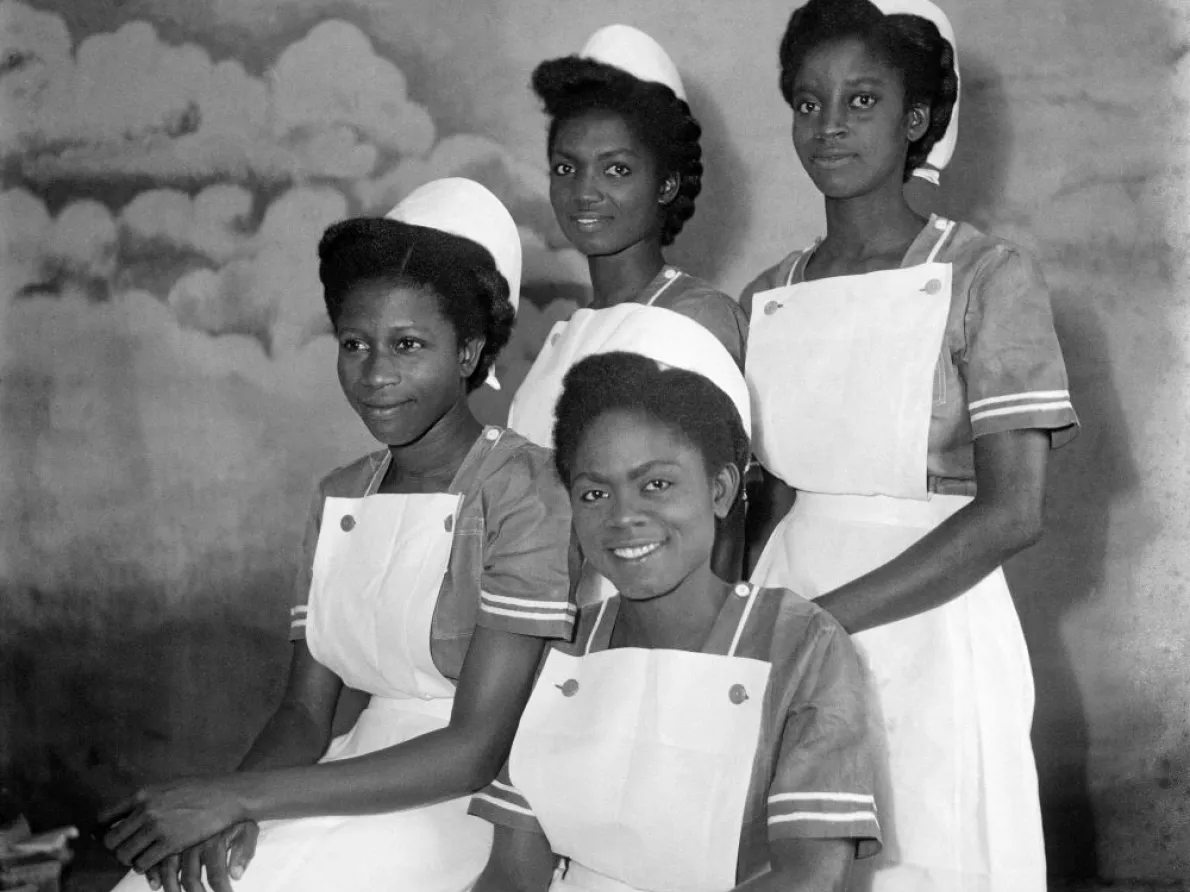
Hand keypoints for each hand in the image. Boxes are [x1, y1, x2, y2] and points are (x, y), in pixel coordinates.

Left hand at [99, 780, 245, 872]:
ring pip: (125, 855)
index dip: (104, 829)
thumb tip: (128, 814)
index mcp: (142, 794)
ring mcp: (157, 828)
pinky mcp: (170, 843)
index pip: (105, 817)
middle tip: (129, 849)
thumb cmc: (200, 789)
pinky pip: (143, 863)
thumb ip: (148, 799)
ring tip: (141, 856)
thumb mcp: (168, 786)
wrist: (227, 795)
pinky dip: (144, 866)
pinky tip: (153, 861)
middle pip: (111, 840)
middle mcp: (145, 810)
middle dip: (117, 848)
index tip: (111, 835)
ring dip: (130, 859)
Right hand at [145, 822, 259, 891]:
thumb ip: (244, 852)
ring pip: (169, 869)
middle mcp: (196, 842)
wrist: (222, 789)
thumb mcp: (248, 829)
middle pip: (191, 879)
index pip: (217, 875)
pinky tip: (155, 883)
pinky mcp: (166, 832)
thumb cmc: (236, 815)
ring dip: (171, 887)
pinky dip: (152, 871)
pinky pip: (155, 855)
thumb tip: (237, 875)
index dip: (221, 889)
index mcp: (216, 843)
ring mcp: (179, 836)